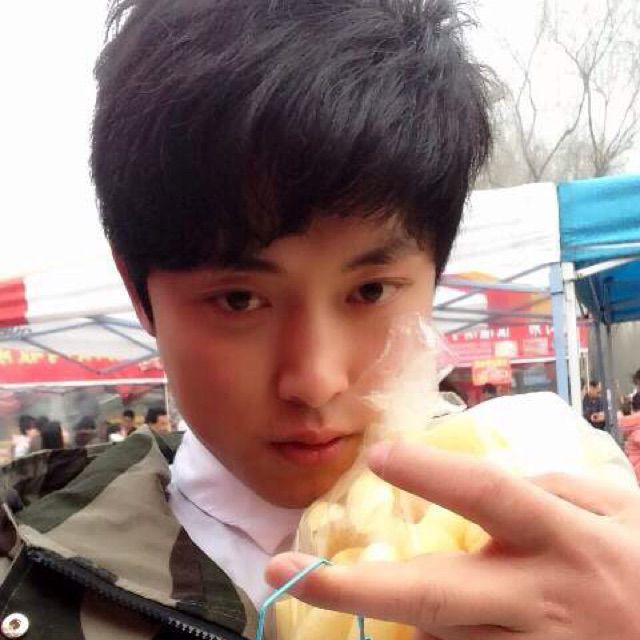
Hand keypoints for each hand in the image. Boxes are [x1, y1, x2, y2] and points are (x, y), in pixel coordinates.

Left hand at [266, 441, 639, 638]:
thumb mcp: (623, 510)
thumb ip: (558, 486)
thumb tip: (497, 480)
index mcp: (564, 539)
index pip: (486, 496)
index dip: (430, 474)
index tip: (377, 456)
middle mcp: (540, 600)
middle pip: (432, 592)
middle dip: (350, 587)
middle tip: (284, 571)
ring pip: (440, 634)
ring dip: (401, 611)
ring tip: (364, 589)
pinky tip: (417, 622)